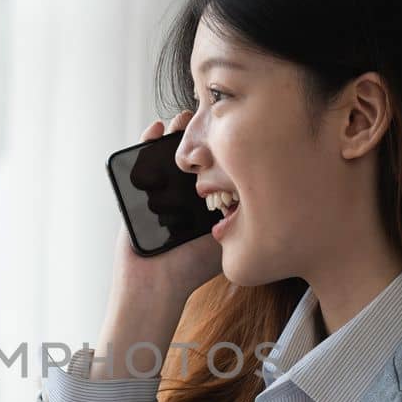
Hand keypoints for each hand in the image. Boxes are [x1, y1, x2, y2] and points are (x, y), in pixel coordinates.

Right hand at [109, 111, 222, 305]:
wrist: (154, 285)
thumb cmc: (190, 269)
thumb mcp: (224, 239)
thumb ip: (239, 216)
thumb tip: (263, 186)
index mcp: (206, 200)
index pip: (217, 163)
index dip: (223, 145)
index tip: (234, 127)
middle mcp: (184, 192)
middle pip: (195, 154)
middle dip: (201, 133)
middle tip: (210, 116)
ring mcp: (161, 190)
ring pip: (168, 152)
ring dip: (176, 132)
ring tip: (185, 118)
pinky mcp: (137, 190)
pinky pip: (140, 159)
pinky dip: (147, 140)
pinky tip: (157, 128)